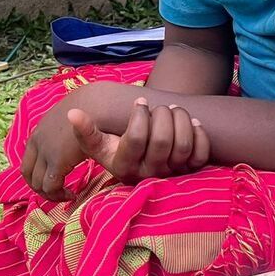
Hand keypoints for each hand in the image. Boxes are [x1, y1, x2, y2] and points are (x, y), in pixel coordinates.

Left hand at [20, 100, 89, 201]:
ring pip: (38, 184)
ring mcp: (45, 152)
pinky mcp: (57, 162)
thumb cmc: (92, 112)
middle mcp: (37, 142)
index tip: (56, 180)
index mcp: (39, 132)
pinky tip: (73, 195)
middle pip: (28, 174)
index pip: (29, 160)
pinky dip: (59, 195)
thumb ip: (64, 131)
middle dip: (41, 187)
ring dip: (51, 194)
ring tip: (67, 196)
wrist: (98, 105)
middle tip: (58, 193)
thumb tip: (69, 140)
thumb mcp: (70, 119)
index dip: (39, 174)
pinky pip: (51, 187)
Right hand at [69, 98, 210, 183]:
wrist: (142, 164)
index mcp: (124, 166)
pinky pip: (201, 154)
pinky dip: (200, 134)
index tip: (140, 101)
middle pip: (162, 141)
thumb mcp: (98, 144)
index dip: (140, 115)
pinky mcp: (190, 171)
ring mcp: (171, 174)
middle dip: (162, 115)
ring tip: (173, 111)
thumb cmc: (117, 149)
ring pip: (183, 146)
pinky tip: (193, 122)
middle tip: (159, 107)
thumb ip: (85, 131)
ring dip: (182, 120)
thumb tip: (73, 113)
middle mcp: (149, 173)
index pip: (136, 139)